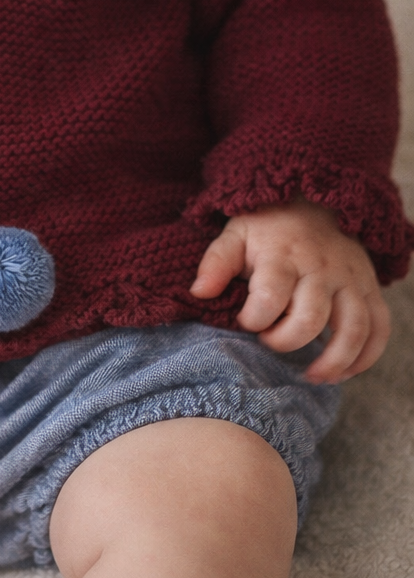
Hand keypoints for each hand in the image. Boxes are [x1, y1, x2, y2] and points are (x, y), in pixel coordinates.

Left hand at [190, 197, 390, 382]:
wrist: (314, 201)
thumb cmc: (268, 227)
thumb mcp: (236, 234)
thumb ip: (216, 263)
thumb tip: (198, 293)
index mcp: (282, 255)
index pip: (270, 296)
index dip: (253, 319)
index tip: (244, 322)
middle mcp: (321, 268)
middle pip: (310, 318)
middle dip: (286, 341)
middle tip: (270, 343)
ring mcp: (350, 279)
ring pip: (353, 328)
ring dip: (334, 361)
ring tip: (312, 376)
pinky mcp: (369, 288)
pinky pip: (379, 327)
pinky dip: (367, 356)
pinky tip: (345, 371)